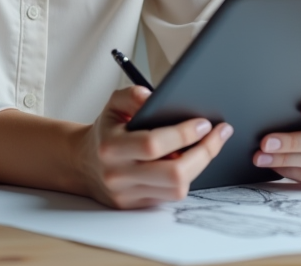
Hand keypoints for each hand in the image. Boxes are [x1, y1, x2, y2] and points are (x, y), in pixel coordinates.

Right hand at [75, 86, 233, 208]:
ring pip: (177, 189)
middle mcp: (119, 175)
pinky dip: (186, 178)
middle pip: (173, 174)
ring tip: (206, 147)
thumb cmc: (106, 132)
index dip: (183, 134)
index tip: (204, 123)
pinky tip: (191, 161)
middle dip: (204, 153)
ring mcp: (128, 195)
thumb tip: (154, 96)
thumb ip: (131, 95)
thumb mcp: (113, 105)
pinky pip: (171, 196)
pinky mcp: (137, 206)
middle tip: (217, 135)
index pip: (153, 144)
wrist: (83, 165)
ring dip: (199, 166)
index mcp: (112, 147)